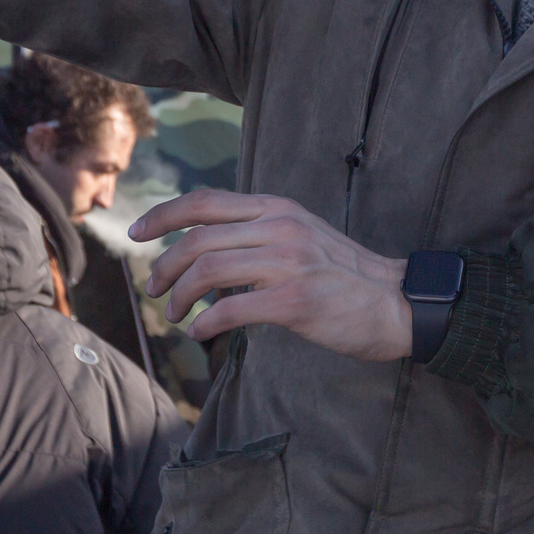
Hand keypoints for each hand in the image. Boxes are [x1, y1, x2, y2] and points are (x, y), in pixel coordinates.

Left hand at [133, 189, 411, 361]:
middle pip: (197, 238)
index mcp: (278, 208)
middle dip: (163, 266)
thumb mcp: (301, 235)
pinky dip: (205, 323)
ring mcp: (288, 263)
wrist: (396, 302)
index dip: (163, 215)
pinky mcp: (295, 301)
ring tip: (174, 315)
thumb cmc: (345, 276)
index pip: (206, 201)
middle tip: (153, 289)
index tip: (136, 233)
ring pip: (207, 270)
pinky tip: (201, 333)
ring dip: (178, 296)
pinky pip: (231, 309)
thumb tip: (204, 249)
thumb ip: (259, 233)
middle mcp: (280, 228)